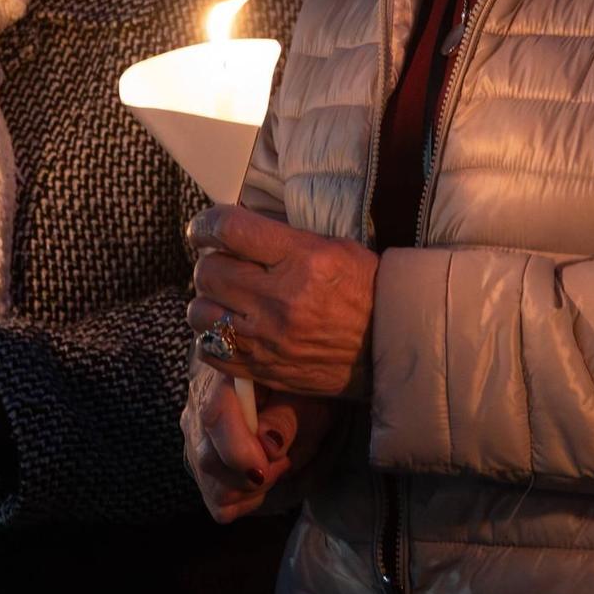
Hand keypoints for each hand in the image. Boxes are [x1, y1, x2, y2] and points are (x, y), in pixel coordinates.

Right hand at [182, 359, 336, 522]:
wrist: (291, 390)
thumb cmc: (300, 388)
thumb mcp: (305, 395)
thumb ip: (286, 417)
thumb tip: (268, 445)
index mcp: (224, 373)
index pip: (214, 414)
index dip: (237, 449)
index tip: (266, 466)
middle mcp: (198, 402)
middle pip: (208, 460)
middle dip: (252, 476)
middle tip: (283, 461)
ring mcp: (194, 434)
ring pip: (211, 487)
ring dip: (250, 489)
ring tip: (273, 465)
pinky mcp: (199, 461)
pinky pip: (215, 501)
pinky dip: (243, 500)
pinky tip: (259, 478)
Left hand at [186, 205, 376, 398]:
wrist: (392, 344)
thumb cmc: (365, 288)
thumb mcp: (333, 246)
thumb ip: (282, 239)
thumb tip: (234, 231)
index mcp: (302, 258)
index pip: (230, 229)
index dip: (205, 224)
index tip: (203, 227)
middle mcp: (281, 299)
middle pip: (209, 271)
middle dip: (210, 263)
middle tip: (223, 264)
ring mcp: (270, 339)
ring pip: (201, 313)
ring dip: (208, 302)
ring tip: (226, 299)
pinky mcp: (265, 369)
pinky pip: (211, 352)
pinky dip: (211, 337)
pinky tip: (228, 328)